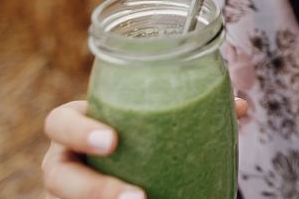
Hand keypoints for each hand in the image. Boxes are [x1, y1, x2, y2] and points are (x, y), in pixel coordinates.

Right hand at [42, 99, 248, 198]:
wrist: (135, 172)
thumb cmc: (140, 138)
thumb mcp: (155, 124)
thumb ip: (190, 113)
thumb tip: (241, 108)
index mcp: (80, 126)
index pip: (60, 123)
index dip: (80, 131)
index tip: (113, 141)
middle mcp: (66, 161)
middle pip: (58, 175)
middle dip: (92, 189)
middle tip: (137, 198)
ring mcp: (68, 192)